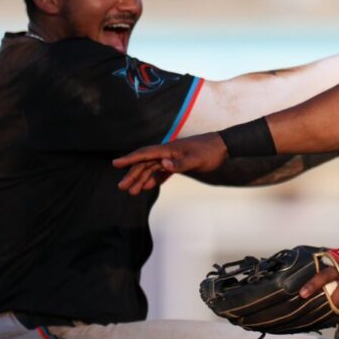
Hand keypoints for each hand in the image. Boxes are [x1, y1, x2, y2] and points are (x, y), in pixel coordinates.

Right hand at [113, 133, 228, 193]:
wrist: (223, 146)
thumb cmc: (210, 152)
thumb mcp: (197, 160)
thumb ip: (180, 164)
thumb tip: (163, 165)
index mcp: (168, 149)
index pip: (144, 154)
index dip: (129, 159)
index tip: (115, 164)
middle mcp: (167, 153)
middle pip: (145, 164)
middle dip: (132, 175)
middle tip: (122, 188)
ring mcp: (172, 158)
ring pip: (152, 169)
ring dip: (142, 180)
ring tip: (132, 192)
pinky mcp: (178, 163)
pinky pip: (162, 172)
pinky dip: (154, 179)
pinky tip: (148, 187)